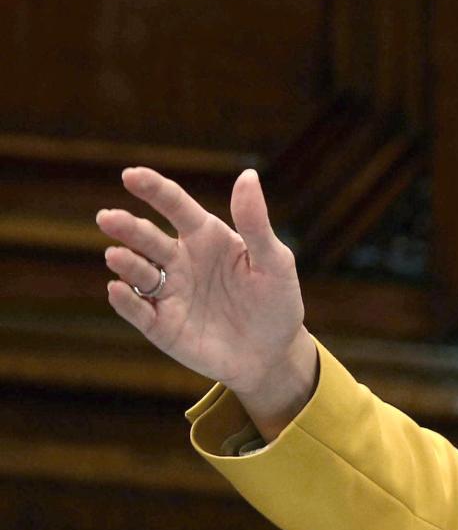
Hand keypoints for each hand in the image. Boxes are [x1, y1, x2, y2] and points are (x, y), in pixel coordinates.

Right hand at [98, 167, 316, 438]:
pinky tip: (116, 289)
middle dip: (128, 228)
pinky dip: (126, 301)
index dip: (154, 189)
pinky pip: (138, 311)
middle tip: (109, 218)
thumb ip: (256, 222)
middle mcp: (181, 261)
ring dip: (126, 263)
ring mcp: (169, 293)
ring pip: (138, 272)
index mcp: (207, 238)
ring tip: (116, 255)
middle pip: (148, 238)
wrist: (274, 354)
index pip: (176, 207)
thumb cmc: (277, 302)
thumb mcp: (274, 261)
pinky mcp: (161, 325)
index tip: (131, 175)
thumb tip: (248, 175)